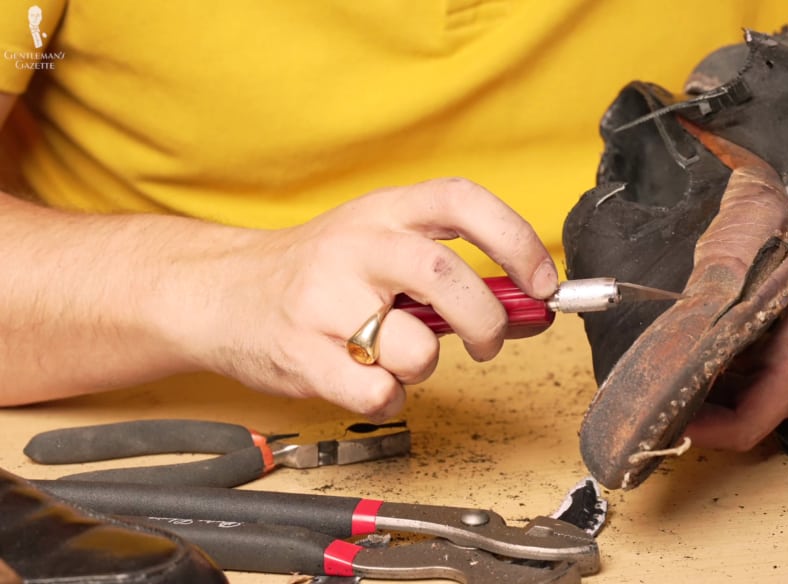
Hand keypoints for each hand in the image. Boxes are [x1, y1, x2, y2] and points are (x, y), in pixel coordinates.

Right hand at [173, 178, 557, 419]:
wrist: (220, 293)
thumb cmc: (317, 273)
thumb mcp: (381, 248)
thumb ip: (452, 275)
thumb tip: (533, 307)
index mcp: (382, 211)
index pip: (462, 201)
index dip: (515, 240)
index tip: (543, 282)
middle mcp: (354, 246)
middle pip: (445, 276)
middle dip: (486, 321)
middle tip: (487, 341)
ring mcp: (323, 300)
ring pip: (415, 349)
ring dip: (424, 367)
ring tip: (395, 357)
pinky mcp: (300, 353)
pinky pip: (377, 394)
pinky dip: (389, 399)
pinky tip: (366, 380)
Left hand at [683, 167, 787, 450]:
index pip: (751, 418)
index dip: (701, 424)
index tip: (657, 402)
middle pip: (736, 415)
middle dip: (692, 395)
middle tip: (653, 355)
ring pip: (743, 405)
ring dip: (709, 383)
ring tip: (676, 341)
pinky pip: (757, 392)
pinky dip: (729, 373)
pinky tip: (711, 337)